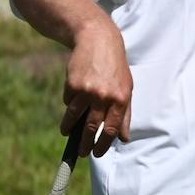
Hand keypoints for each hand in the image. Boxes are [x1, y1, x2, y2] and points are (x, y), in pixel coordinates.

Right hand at [61, 21, 132, 157]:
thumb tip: (124, 139)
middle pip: (92, 128)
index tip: (97, 153)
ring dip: (69, 128)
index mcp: (121, 99)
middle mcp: (105, 96)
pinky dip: (69, 102)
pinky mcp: (72, 84)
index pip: (112, 130)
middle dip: (85, 143)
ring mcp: (87, 91)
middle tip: (82, 153)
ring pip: (74, 117)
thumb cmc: (116, 68)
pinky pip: (68, 101)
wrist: (99, 40)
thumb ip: (126, 115)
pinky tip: (74, 96)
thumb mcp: (127, 88)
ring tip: (67, 132)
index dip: (103, 145)